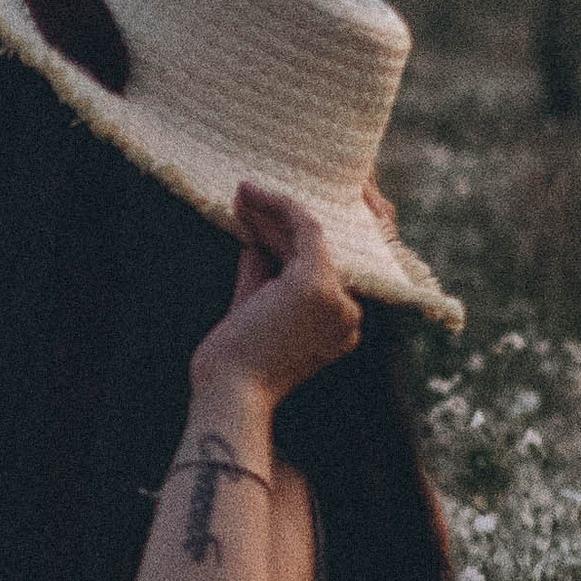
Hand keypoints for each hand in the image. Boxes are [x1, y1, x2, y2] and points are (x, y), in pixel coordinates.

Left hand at [189, 184, 363, 408]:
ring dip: (274, 209)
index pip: (317, 268)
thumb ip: (265, 271)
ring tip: (243, 191)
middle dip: (278, 220)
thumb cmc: (236, 360)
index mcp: (341, 326)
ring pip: (309, 236)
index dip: (288, 238)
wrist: (230, 390)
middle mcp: (350, 315)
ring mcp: (337, 299)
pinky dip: (279, 207)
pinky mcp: (317, 284)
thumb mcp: (256, 306)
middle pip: (314, 251)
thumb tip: (259, 234)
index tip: (260, 216)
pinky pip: (304, 227)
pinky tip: (252, 195)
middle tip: (247, 195)